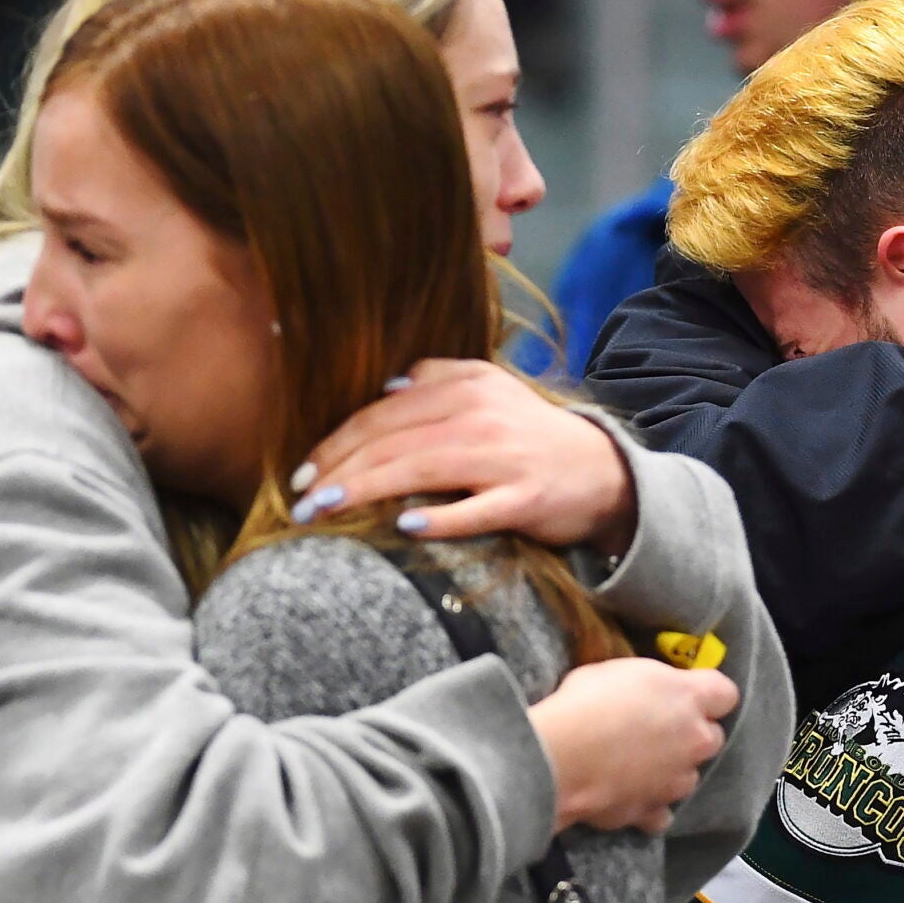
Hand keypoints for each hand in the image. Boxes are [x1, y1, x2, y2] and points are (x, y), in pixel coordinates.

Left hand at [292, 360, 637, 553]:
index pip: (383, 413)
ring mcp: (504, 458)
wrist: (603, 471)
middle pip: (393, 441)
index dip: (337, 442)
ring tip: (324, 511)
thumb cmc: (530, 435)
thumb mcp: (489, 389)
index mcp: (464, 386)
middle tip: (299, 501)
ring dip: (365, 490)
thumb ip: (439, 377)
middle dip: (337, 470)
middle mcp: (481, 416)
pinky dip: (438, 517)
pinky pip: (475, 510)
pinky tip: (402, 525)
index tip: (301, 472)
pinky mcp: (526, 499)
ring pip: (421, 469)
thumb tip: (387, 387)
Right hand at [527, 657, 739, 834]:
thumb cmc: (586, 701)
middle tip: (659, 729)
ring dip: (672, 770)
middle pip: (713, 737)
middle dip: (693, 734)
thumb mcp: (618, 671)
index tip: (687, 692)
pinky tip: (629, 795)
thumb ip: (648, 684)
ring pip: (689, 776)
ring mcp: (676, 780)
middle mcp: (694, 740)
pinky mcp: (652, 811)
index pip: (726, 692)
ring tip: (639, 765)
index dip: (708, 693)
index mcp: (689, 697)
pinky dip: (649, 805)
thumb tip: (649, 693)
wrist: (559, 757)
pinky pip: (661, 812)